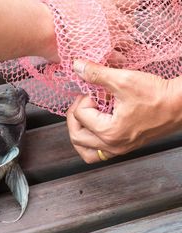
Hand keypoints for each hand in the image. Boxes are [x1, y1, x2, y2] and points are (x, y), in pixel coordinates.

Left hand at [66, 60, 181, 163]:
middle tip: (84, 102)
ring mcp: (119, 149)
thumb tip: (77, 66)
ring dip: (79, 133)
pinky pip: (99, 152)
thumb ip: (96, 74)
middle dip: (75, 116)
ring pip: (85, 150)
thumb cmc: (157, 94)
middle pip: (76, 137)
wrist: (181, 104)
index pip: (80, 116)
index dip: (83, 99)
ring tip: (85, 117)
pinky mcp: (125, 147)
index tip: (95, 91)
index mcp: (109, 132)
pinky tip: (95, 127)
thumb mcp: (123, 80)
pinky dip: (91, 141)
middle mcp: (112, 145)